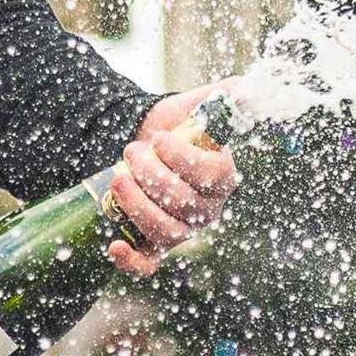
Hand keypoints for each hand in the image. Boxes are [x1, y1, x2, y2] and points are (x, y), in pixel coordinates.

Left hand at [107, 85, 237, 275]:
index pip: (211, 176)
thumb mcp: (197, 103)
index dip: (182, 158)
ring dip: (138, 205)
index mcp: (221, 178)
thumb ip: (225, 94)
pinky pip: (149, 265)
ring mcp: (180, 229)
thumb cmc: (174, 125)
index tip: (160, 138)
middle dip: (151, 174)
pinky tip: (114, 246)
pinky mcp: (152, 244)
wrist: (142, 141)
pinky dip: (132, 262)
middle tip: (131, 151)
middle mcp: (205, 209)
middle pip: (185, 204)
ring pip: (167, 232)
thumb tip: (241, 90)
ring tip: (118, 177)